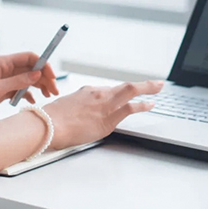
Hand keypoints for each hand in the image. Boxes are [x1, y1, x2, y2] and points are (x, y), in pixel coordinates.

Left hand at [0, 52, 59, 122]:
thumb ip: (18, 81)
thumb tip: (38, 73)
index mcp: (2, 62)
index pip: (29, 57)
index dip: (43, 65)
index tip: (52, 77)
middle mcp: (4, 69)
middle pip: (30, 69)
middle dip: (44, 78)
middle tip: (54, 91)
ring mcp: (2, 80)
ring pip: (26, 79)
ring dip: (38, 86)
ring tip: (48, 96)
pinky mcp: (0, 91)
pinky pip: (19, 90)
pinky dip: (27, 94)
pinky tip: (32, 101)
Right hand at [40, 80, 163, 150]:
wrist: (49, 124)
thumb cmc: (52, 119)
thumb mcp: (64, 108)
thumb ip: (76, 109)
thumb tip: (78, 115)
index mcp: (87, 92)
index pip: (108, 91)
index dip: (120, 95)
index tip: (126, 95)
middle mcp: (98, 95)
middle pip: (125, 86)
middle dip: (143, 85)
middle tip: (156, 84)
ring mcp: (104, 105)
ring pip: (131, 91)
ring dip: (147, 89)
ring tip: (158, 88)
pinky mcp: (108, 118)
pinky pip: (129, 108)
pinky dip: (142, 105)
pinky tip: (150, 105)